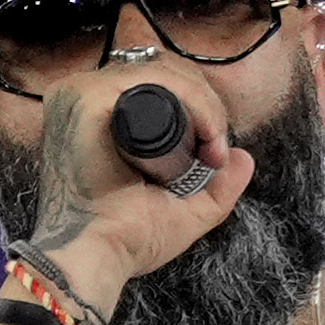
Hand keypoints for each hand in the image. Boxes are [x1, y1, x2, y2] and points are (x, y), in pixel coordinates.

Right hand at [8, 69, 258, 308]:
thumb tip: (244, 157)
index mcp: (98, 115)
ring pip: (161, 70)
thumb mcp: (184, 211)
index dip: (198, 105)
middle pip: (162, 70)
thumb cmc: (127, 238)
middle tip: (218, 150)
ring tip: (214, 147)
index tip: (217, 152)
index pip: (157, 82)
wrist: (100, 254)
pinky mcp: (84, 99)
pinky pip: (151, 79)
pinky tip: (206, 135)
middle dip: (206, 102)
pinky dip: (192, 101)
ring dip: (204, 103)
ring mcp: (80, 94)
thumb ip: (218, 187)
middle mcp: (85, 97)